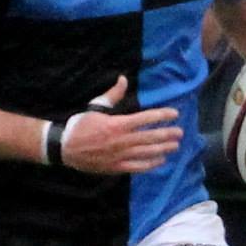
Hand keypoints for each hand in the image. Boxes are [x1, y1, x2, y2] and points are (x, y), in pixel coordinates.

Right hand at [59, 75, 180, 175]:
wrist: (64, 147)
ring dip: (163, 149)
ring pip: (147, 153)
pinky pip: (137, 166)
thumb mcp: (95, 107)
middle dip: (167, 134)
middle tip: (180, 132)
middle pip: (150, 137)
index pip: (145, 119)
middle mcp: (121, 140)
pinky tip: (160, 160)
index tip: (174, 114)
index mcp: (117, 124)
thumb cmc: (80, 125)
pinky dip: (150, 164)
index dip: (162, 116)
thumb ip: (112, 94)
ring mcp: (120, 155)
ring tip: (175, 146)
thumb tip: (123, 79)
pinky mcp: (116, 167)